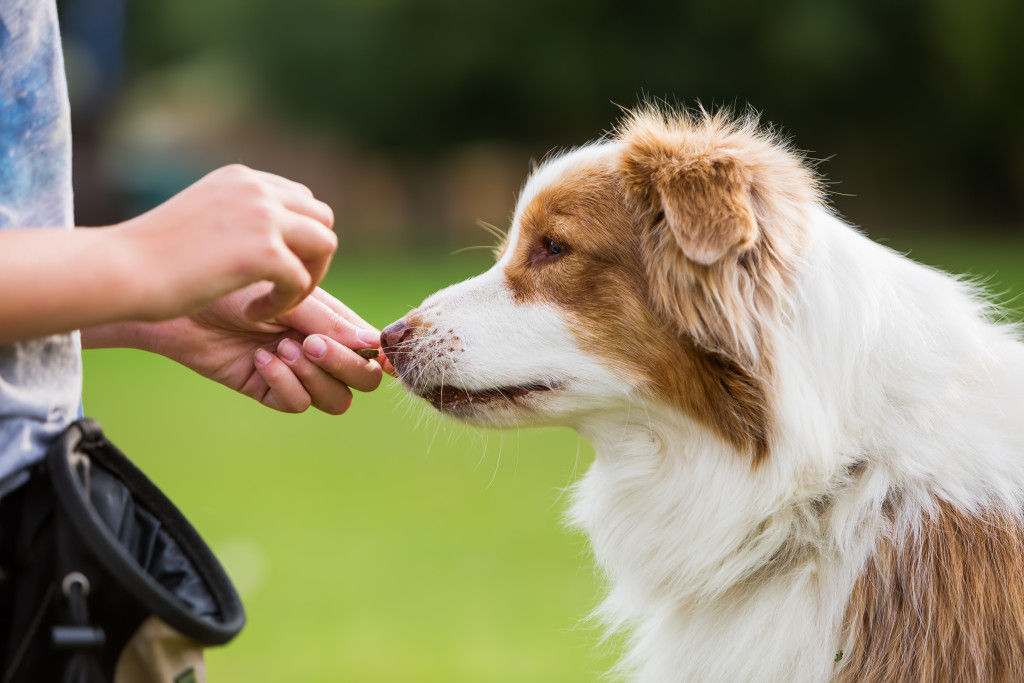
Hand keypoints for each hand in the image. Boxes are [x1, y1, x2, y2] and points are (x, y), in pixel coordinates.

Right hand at [115, 165, 336, 322]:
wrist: (120, 270)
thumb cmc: (150, 256)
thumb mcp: (201, 219)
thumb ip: (236, 216)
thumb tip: (269, 232)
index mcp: (242, 178)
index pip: (301, 200)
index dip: (297, 239)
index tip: (272, 269)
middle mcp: (257, 189)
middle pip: (321, 218)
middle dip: (311, 257)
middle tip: (282, 288)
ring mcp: (263, 217)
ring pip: (325, 245)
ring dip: (306, 278)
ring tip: (274, 301)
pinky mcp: (265, 252)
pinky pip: (301, 280)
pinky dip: (284, 303)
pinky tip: (253, 313)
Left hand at [133, 284, 390, 413]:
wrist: (179, 300)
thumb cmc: (233, 284)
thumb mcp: (288, 296)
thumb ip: (331, 322)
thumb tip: (374, 345)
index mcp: (332, 320)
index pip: (372, 348)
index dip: (375, 353)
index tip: (367, 347)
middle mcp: (320, 348)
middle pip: (362, 380)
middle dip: (345, 365)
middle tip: (311, 343)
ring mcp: (297, 372)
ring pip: (335, 399)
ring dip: (315, 377)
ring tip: (283, 348)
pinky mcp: (269, 389)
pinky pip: (297, 404)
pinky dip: (285, 383)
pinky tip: (260, 358)